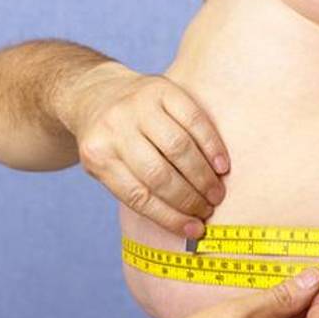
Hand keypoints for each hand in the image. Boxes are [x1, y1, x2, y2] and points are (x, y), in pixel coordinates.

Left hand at [63, 63, 228, 238]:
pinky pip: (194, 120)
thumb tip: (184, 223)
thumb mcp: (106, 167)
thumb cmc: (108, 141)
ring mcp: (139, 105)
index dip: (170, 216)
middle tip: (208, 210)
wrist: (97, 93)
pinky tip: (221, 166)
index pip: (138, 195)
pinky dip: (211, 146)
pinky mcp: (162, 88)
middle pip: (159, 173)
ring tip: (216, 194)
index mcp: (98, 155)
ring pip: (179, 148)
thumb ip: (135, 190)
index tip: (194, 229)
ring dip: (203, 176)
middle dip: (189, 198)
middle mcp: (115, 127)